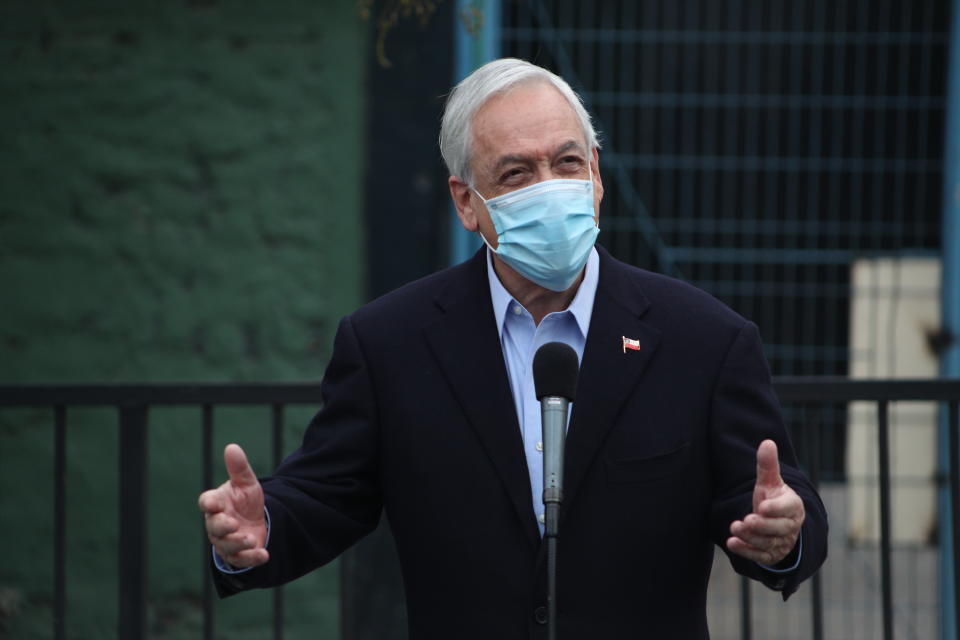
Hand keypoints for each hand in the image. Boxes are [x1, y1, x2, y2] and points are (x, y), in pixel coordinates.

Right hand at [198, 444, 268, 567]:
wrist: (256, 521)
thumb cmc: (245, 501)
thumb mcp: (246, 483)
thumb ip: (239, 468)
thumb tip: (232, 447)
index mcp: (216, 504)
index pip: (207, 502)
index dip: (208, 503)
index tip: (211, 503)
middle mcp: (217, 524)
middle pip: (214, 527)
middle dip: (223, 526)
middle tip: (234, 524)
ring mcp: (226, 541)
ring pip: (226, 546)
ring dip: (237, 543)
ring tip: (251, 539)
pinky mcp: (238, 555)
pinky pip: (241, 560)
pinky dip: (252, 558)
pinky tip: (264, 555)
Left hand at [726, 439, 804, 566]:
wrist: (778, 524)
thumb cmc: (773, 499)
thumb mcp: (770, 482)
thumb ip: (768, 465)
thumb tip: (767, 442)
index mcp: (793, 507)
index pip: (789, 508)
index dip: (776, 508)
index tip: (762, 505)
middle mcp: (789, 527)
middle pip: (779, 529)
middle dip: (763, 525)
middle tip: (747, 520)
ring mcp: (781, 542)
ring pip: (768, 543)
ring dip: (751, 537)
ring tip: (735, 528)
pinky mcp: (770, 555)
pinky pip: (760, 556)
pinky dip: (746, 551)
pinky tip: (732, 543)